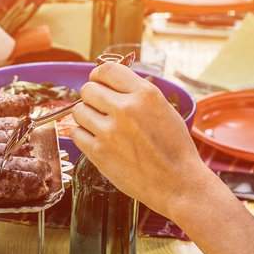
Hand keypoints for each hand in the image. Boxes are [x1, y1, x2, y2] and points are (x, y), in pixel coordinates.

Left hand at [71, 63, 207, 218]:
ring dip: (86, 116)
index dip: (99, 75)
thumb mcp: (164, 109)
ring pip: (78, 111)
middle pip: (88, 89)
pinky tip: (96, 140)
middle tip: (100, 108)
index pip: (107, 70)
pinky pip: (76, 133)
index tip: (98, 82)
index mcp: (145, 94)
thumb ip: (138, 93)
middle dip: (92, 97)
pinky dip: (83, 135)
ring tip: (100, 126)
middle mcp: (125, 108)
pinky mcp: (98, 153)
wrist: (178, 183)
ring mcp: (109, 131)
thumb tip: (112, 83)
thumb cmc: (174, 148)